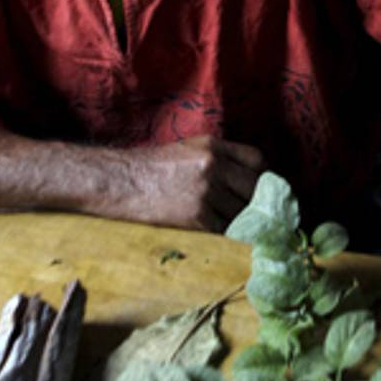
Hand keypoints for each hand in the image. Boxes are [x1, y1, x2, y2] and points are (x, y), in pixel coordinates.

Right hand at [111, 136, 264, 231]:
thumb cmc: (150, 168)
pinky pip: (224, 229)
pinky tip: (217, 234)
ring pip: (242, 213)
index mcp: (212, 146)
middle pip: (255, 188)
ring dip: (240, 222)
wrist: (118, 183)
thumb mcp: (187, 150)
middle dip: (258, 203)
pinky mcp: (197, 216)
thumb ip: (219, 159)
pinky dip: (224, 234)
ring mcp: (206, 191)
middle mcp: (213, 165)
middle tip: (257, 215)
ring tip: (233, 226)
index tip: (262, 191)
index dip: (263, 177)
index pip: (257, 160)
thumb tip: (249, 182)